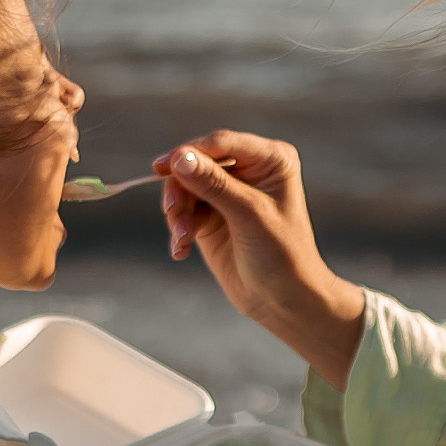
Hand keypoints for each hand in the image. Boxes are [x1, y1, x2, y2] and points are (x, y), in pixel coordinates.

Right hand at [150, 131, 366, 387]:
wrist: (283, 301)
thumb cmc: (281, 255)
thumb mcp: (248, 214)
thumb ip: (213, 184)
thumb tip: (180, 157)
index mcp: (270, 159)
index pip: (221, 144)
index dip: (190, 152)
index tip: (162, 167)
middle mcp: (248, 170)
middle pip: (196, 163)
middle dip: (181, 190)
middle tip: (174, 216)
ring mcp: (228, 192)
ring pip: (184, 187)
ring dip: (177, 213)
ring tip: (181, 240)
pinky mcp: (211, 215)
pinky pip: (182, 210)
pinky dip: (178, 228)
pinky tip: (180, 250)